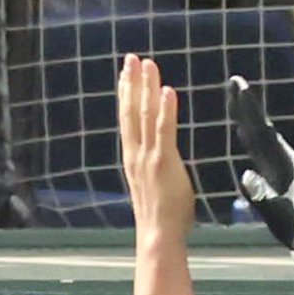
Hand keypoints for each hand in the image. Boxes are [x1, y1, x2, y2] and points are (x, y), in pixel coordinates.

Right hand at [119, 54, 194, 243]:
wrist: (157, 236)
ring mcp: (148, 157)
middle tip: (132, 58)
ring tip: (148, 65)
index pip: (128, 120)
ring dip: (146, 87)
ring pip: (145, 115)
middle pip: (131, 111)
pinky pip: (164, 130)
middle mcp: (136, 153)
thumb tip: (161, 161)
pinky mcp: (163, 162)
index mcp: (133, 158)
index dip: (126, 95)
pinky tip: (167, 90)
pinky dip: (165, 109)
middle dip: (132, 82)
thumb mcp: (155, 185)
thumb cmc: (161, 217)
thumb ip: (155, 167)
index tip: (126, 74)